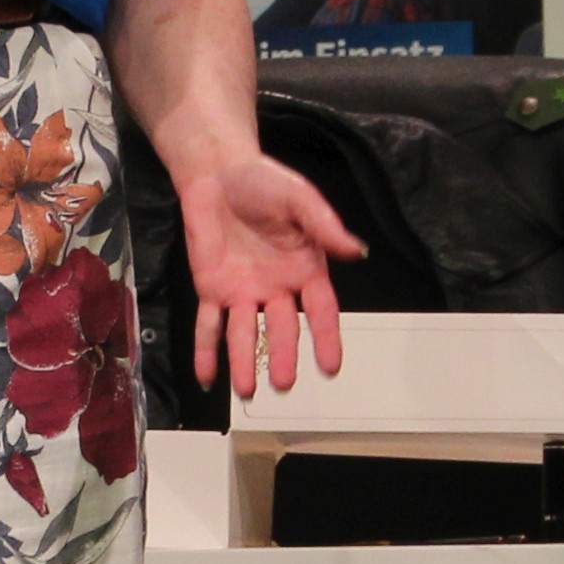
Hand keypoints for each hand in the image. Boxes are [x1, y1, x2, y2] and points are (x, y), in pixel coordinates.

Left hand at [180, 156, 362, 400]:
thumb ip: (325, 226)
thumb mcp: (300, 199)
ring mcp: (243, 291)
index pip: (321, 311)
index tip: (330, 366)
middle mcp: (277, 288)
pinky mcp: (212, 289)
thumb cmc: (264, 182)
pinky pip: (208, 325)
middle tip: (284, 383)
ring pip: (244, 333)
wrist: (218, 172)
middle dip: (283, 356)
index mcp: (306, 269)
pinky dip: (207, 351)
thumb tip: (356, 251)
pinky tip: (207, 378)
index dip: (326, 338)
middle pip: (282, 329)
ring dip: (245, 362)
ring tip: (247, 390)